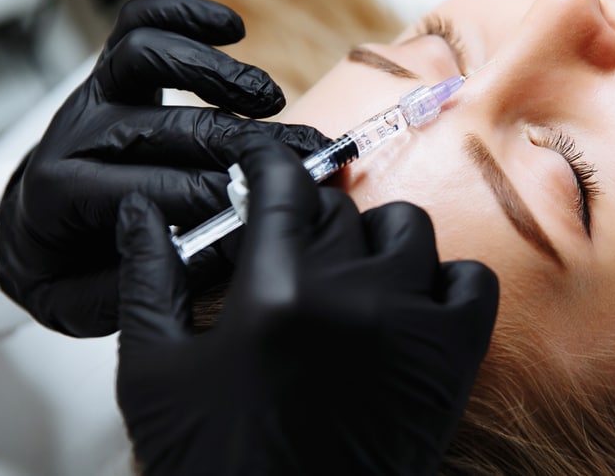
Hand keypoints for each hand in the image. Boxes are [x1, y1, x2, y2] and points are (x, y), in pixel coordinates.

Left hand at [0, 0, 329, 336]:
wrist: (29, 231)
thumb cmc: (67, 268)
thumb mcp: (90, 302)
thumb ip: (149, 280)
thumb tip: (223, 251)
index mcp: (62, 196)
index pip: (149, 191)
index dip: (215, 201)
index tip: (267, 211)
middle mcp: (75, 136)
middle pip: (166, 127)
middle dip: (242, 145)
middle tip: (299, 158)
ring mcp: (93, 98)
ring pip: (146, 56)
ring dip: (217, 73)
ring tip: (270, 100)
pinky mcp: (110, 74)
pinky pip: (138, 23)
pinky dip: (186, 15)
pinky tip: (231, 28)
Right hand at [116, 132, 498, 475]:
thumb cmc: (217, 463)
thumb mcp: (154, 373)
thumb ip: (149, 278)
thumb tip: (142, 213)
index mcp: (274, 293)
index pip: (284, 183)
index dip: (272, 168)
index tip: (268, 172)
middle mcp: (349, 296)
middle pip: (340, 208)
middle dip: (311, 221)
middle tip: (293, 254)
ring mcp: (408, 324)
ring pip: (407, 229)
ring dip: (376, 243)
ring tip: (351, 280)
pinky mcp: (450, 360)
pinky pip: (471, 281)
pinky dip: (447, 283)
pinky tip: (412, 306)